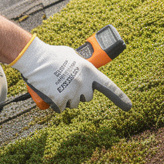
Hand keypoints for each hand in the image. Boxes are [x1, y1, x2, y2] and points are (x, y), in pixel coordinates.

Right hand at [11, 38, 131, 111]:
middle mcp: (83, 83)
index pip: (108, 86)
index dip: (119, 97)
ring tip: (56, 85)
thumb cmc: (52, 54)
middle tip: (69, 84)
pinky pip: (61, 108)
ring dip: (67, 99)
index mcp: (89, 71)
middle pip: (87, 97)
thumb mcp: (73, 56)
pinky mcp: (59, 100)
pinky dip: (56, 104)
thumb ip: (82, 65)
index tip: (128, 106)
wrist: (34, 58)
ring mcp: (71, 92)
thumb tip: (84, 71)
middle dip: (80, 93)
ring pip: (74, 104)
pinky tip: (50, 93)